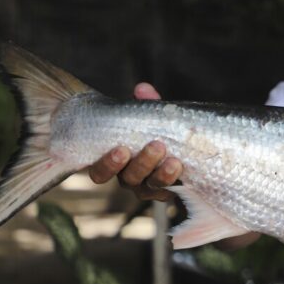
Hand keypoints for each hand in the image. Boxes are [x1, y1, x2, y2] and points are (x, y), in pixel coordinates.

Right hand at [87, 83, 180, 201]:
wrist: (181, 146)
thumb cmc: (155, 129)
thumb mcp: (150, 116)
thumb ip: (146, 104)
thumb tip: (142, 89)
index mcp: (115, 161)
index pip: (100, 171)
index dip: (108, 164)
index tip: (121, 149)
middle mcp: (128, 177)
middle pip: (128, 179)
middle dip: (142, 164)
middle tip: (156, 146)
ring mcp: (146, 187)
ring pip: (148, 188)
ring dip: (161, 174)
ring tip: (174, 161)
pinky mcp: (165, 192)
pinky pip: (167, 194)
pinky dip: (174, 184)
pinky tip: (183, 172)